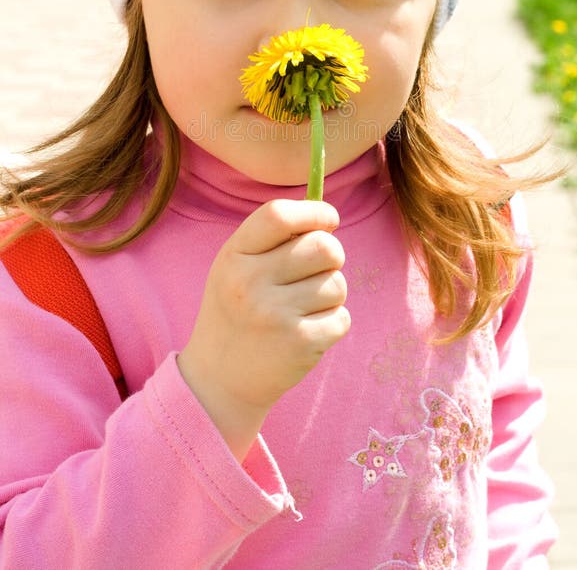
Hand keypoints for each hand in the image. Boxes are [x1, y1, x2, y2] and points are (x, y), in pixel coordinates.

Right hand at [177, 199, 349, 459]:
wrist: (218, 379)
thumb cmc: (236, 310)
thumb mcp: (237, 266)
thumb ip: (273, 238)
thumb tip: (326, 215)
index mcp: (234, 256)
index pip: (279, 214)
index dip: (314, 212)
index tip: (328, 219)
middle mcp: (251, 283)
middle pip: (324, 247)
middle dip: (331, 256)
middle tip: (319, 269)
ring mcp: (275, 315)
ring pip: (337, 284)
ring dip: (330, 295)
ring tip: (302, 309)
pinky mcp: (299, 344)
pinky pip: (342, 318)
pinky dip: (332, 324)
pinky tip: (306, 333)